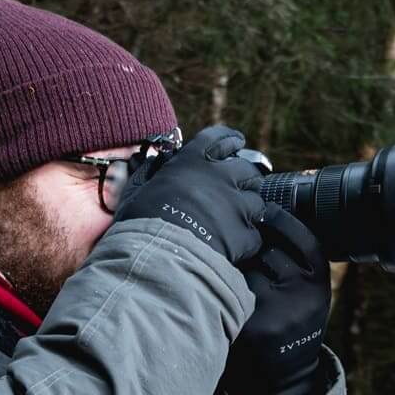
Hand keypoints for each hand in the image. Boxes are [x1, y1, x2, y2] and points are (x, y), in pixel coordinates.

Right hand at [111, 125, 266, 266]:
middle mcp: (220, 177)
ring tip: (236, 221)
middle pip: (248, 170)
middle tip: (238, 188)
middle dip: (246, 178)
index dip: (231, 140)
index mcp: (193, 162)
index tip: (236, 142)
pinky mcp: (244, 234)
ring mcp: (236, 205)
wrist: (159, 256)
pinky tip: (235, 246)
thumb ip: (148, 175)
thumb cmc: (141, 223)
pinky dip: (247, 240)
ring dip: (248, 210)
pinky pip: (254, 234)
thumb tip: (149, 165)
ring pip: (256, 201)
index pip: (220, 138)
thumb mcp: (138, 191)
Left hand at [222, 206, 331, 394]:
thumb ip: (297, 264)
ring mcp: (277, 312)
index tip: (264, 210)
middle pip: (267, 249)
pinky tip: (222, 298)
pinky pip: (229, 293)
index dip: (282, 220)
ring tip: (232, 280)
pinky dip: (221, 291)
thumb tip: (263, 216)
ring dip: (233, 268)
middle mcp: (304, 296)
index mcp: (320, 283)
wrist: (285, 380)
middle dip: (250, 248)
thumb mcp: (308, 295)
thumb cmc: (290, 325)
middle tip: (239, 250)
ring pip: (244, 269)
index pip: (303, 239)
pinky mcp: (251, 327)